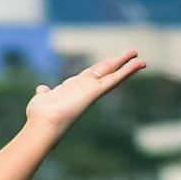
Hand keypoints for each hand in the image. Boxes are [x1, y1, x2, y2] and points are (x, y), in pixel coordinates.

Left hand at [25, 49, 145, 137]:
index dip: (99, 68)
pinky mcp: (95, 92)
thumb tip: (42, 89)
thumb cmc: (40, 116)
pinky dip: (128, 71)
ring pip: (111, 73)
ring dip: (125, 63)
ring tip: (137, 55)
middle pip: (104, 71)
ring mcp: (91, 91)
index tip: (109, 61)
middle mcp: (84, 89)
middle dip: (116, 62)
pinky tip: (140, 63)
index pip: (90, 75)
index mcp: (74, 89)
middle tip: (131, 54)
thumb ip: (45, 93)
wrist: (43, 125)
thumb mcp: (42, 99)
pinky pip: (115, 79)